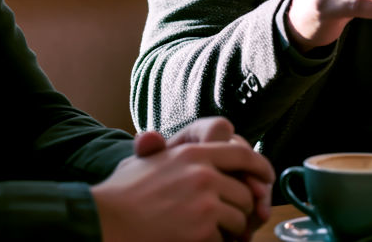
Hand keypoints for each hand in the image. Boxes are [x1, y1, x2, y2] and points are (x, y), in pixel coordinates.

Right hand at [94, 125, 273, 241]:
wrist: (106, 221)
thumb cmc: (121, 194)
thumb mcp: (146, 160)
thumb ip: (170, 149)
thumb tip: (172, 140)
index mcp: (192, 152)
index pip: (242, 153)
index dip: (260, 167)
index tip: (265, 179)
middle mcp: (203, 173)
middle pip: (245, 192)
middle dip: (239, 209)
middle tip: (223, 220)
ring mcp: (205, 202)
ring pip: (240, 218)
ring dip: (228, 230)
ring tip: (203, 230)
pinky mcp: (202, 229)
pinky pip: (225, 240)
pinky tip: (192, 240)